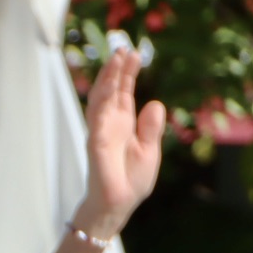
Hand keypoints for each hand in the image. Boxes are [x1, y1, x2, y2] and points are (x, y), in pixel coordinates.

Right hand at [75, 47, 164, 240]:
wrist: (119, 204)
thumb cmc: (132, 180)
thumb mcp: (149, 151)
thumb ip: (151, 128)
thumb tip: (155, 103)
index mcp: (125, 123)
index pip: (125, 92)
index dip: (128, 74)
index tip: (134, 54)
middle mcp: (111, 122)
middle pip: (113, 89)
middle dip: (118, 69)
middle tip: (124, 48)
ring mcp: (101, 129)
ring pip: (102, 97)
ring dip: (108, 77)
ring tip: (117, 58)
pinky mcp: (96, 140)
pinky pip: (97, 115)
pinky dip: (102, 98)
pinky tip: (108, 83)